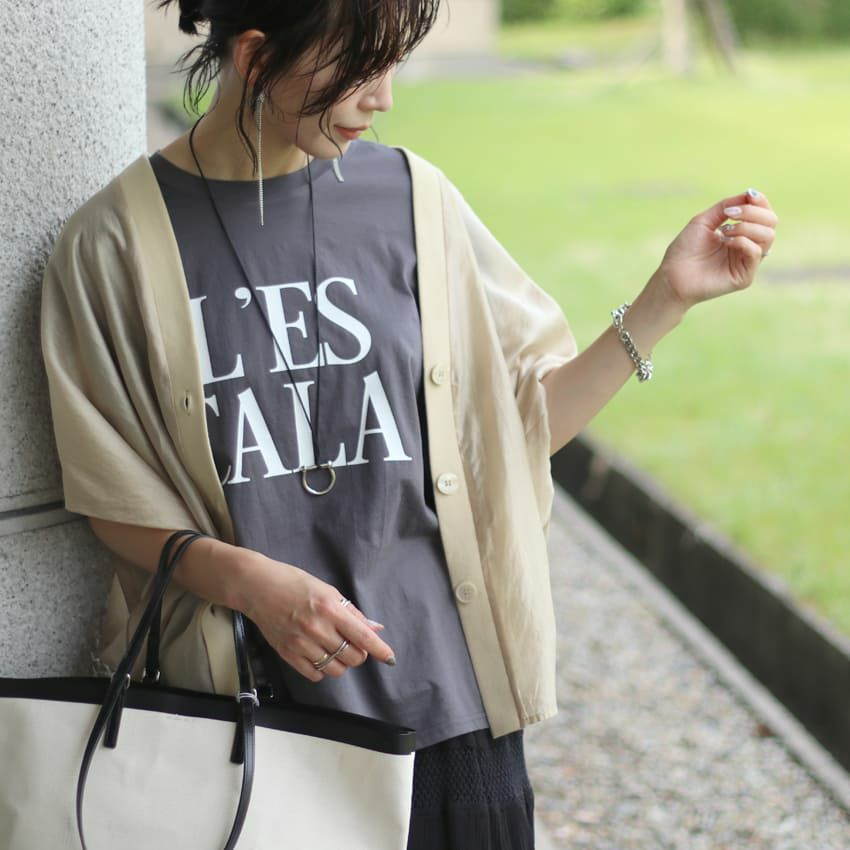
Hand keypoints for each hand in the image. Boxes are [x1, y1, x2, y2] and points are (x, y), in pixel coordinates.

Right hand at [236, 551, 395, 682]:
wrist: (258, 587)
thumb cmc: (294, 583)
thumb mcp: (328, 591)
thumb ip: (352, 613)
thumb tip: (374, 628)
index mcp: (330, 609)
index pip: (363, 636)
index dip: (380, 650)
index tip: (390, 658)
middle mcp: (318, 628)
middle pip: (353, 657)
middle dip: (359, 653)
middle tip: (353, 643)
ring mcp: (301, 643)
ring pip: (336, 669)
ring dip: (342, 663)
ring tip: (336, 649)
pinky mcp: (287, 654)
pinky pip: (315, 674)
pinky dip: (323, 670)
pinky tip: (320, 656)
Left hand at [652, 189, 777, 309]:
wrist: (672, 275)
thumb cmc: (685, 249)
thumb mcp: (704, 220)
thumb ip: (726, 206)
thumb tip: (750, 194)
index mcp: (741, 234)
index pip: (764, 215)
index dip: (760, 202)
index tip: (748, 195)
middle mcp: (748, 247)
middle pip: (771, 223)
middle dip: (754, 212)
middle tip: (731, 214)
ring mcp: (748, 263)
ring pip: (768, 236)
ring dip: (746, 227)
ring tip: (724, 230)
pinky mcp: (745, 277)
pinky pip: (756, 252)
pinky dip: (742, 241)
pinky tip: (725, 242)